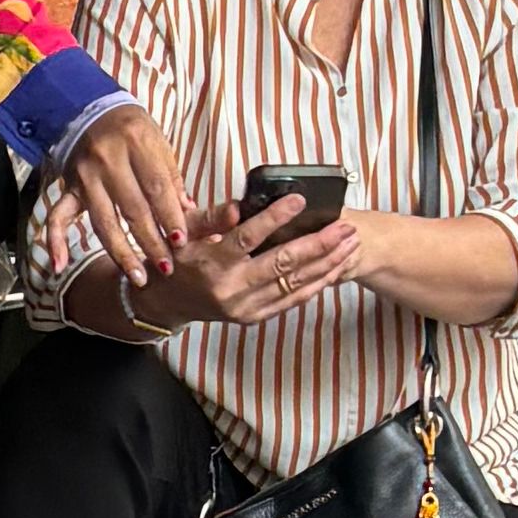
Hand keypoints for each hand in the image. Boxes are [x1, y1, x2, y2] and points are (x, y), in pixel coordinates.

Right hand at [58, 101, 196, 290]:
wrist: (91, 109)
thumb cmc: (132, 130)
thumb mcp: (158, 144)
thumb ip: (171, 179)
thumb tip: (188, 214)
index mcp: (136, 143)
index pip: (157, 188)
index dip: (171, 217)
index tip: (182, 242)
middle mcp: (108, 159)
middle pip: (133, 210)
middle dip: (151, 242)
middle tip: (166, 268)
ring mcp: (85, 175)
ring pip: (103, 222)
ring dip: (122, 253)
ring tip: (138, 277)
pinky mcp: (68, 187)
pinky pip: (58, 216)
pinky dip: (55, 242)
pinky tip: (58, 265)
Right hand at [167, 200, 365, 324]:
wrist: (167, 300)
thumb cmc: (178, 259)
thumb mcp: (184, 231)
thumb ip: (211, 217)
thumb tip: (238, 207)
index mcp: (212, 263)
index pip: (248, 237)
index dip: (275, 218)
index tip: (300, 199)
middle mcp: (231, 289)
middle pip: (283, 264)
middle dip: (320, 245)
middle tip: (346, 227)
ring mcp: (244, 307)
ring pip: (295, 284)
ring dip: (327, 264)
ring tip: (350, 244)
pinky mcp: (253, 318)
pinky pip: (292, 300)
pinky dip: (316, 284)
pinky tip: (335, 268)